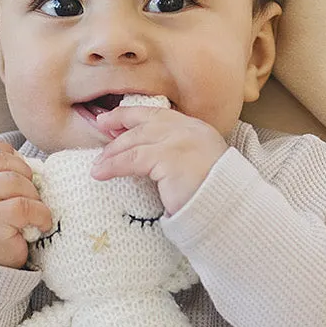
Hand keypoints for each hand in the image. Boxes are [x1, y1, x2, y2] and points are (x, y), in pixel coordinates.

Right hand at [0, 137, 54, 267]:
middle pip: (0, 159)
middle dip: (23, 173)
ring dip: (33, 194)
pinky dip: (40, 214)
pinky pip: (23, 205)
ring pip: (13, 180)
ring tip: (34, 211)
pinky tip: (41, 224)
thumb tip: (23, 158)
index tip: (16, 170)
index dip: (4, 152)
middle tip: (30, 194)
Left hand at [91, 105, 228, 215]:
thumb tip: (145, 159)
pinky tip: (100, 173)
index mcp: (197, 129)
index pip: (159, 115)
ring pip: (136, 140)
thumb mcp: (194, 168)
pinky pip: (132, 160)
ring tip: (97, 164)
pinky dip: (113, 166)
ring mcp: (180, 141)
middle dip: (119, 125)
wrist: (228, 211)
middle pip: (145, 123)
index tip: (113, 119)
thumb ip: (176, 156)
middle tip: (100, 129)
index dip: (133, 115)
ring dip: (112, 152)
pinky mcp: (169, 158)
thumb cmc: (212, 197)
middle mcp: (189, 130)